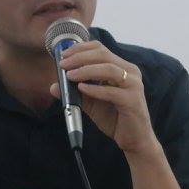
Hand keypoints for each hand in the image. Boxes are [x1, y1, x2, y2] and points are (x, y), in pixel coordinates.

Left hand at [48, 41, 158, 155]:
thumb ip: (75, 93)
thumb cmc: (115, 118)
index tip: (63, 55)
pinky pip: (112, 92)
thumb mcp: (91, 103)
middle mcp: (130, 72)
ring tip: (70, 76)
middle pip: (103, 55)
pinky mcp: (133, 101)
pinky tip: (82, 89)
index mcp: (122, 68)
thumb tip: (54, 87)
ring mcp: (134, 85)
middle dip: (80, 58)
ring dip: (86, 70)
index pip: (101, 49)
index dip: (80, 49)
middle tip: (63, 65)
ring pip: (108, 69)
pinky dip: (95, 89)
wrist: (134, 140)